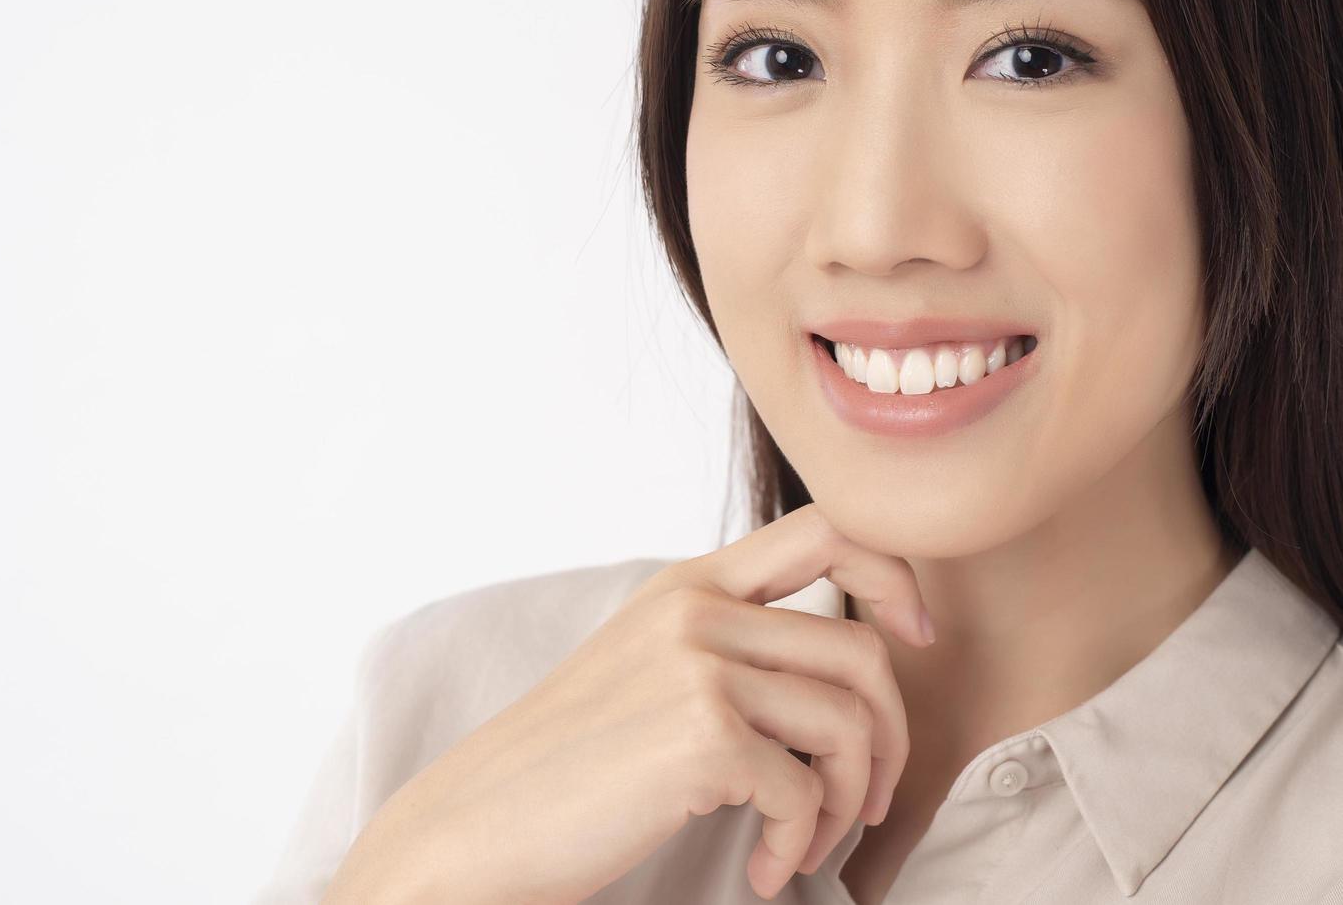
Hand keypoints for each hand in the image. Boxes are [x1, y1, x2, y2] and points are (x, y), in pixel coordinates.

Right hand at [322, 502, 933, 903]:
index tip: (916, 636)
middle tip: (867, 800)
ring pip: (850, 722)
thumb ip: (729, 643)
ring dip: (846, 803)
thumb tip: (847, 668)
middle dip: (890, 738)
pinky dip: (797, 846)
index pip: (828, 526)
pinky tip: (762, 872)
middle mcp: (698, 609)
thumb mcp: (647, 667)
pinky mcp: (700, 734)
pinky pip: (805, 792)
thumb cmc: (568, 763)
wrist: (480, 823)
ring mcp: (698, 666)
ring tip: (803, 845)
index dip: (895, 574)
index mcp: (689, 584)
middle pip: (863, 649)